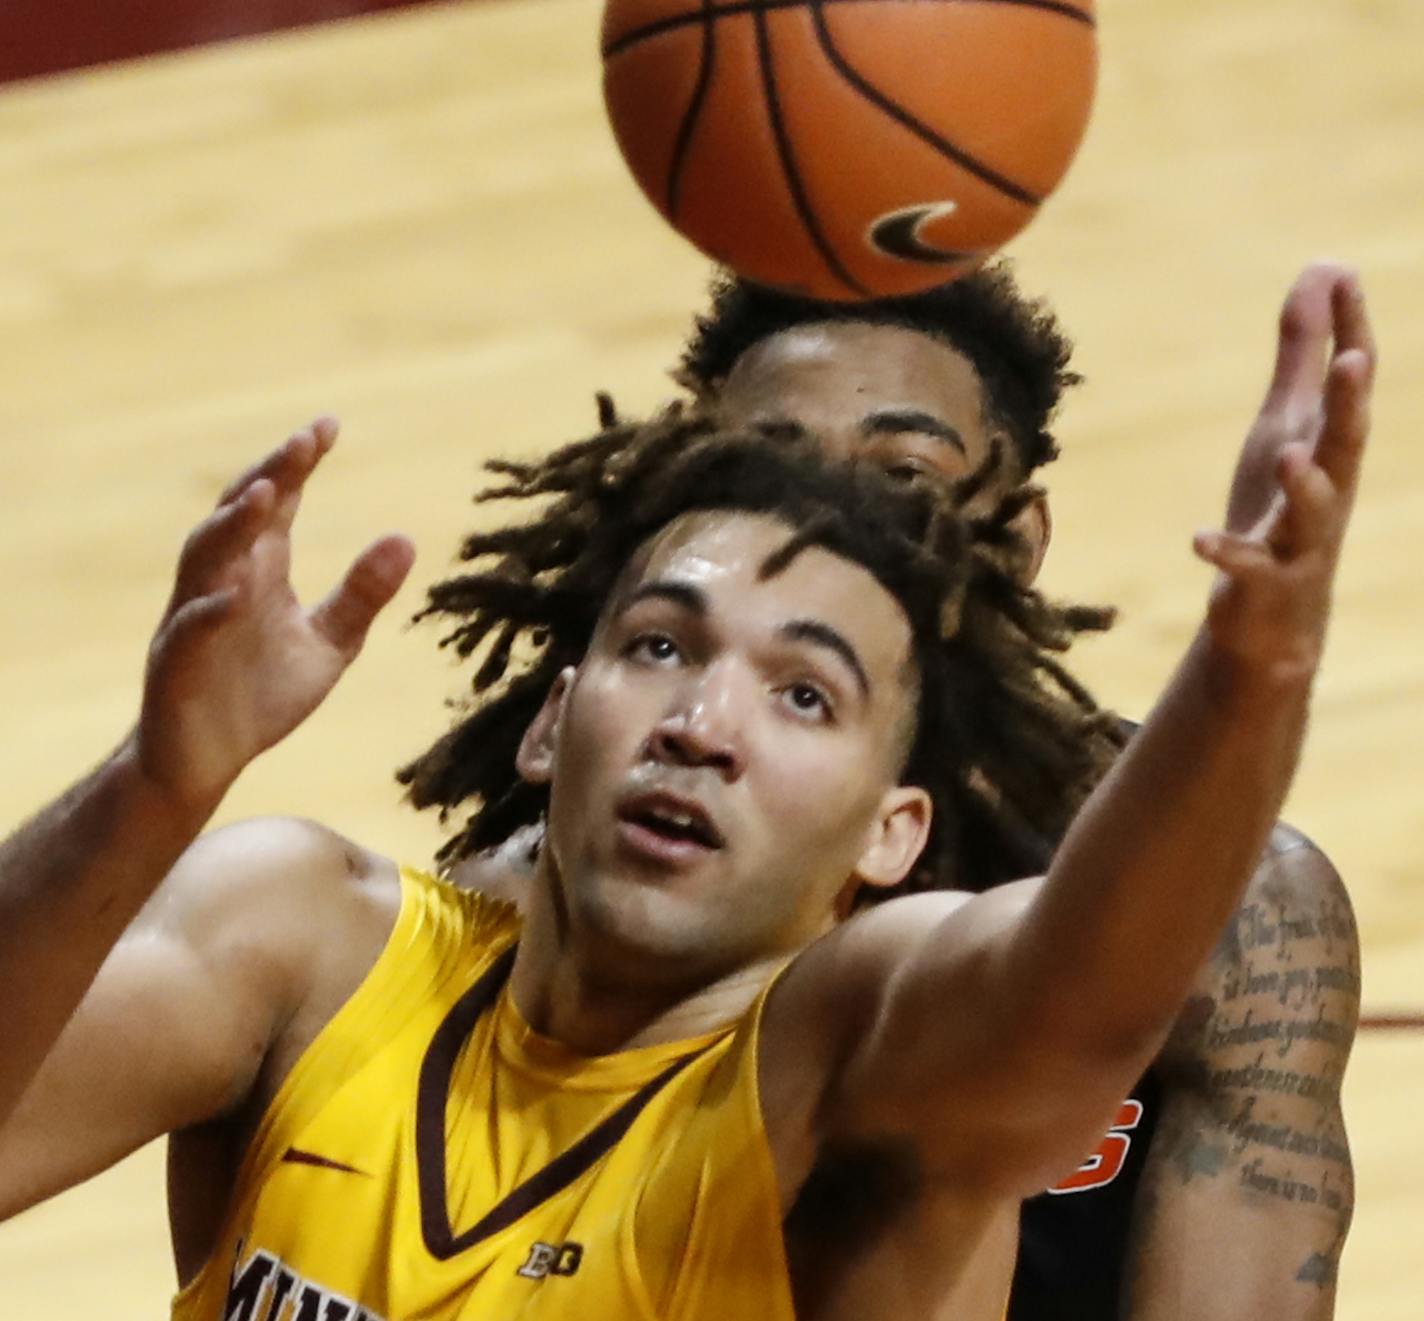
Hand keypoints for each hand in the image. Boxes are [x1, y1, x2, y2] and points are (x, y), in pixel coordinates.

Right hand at [134, 418, 415, 814]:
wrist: (205, 760)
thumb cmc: (260, 694)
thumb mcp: (330, 643)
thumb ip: (362, 593)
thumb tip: (406, 536)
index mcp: (259, 571)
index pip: (277, 505)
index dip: (298, 465)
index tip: (328, 426)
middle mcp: (222, 583)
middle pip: (238, 516)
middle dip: (268, 476)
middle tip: (302, 443)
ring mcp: (194, 621)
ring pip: (204, 560)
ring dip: (231, 526)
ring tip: (264, 495)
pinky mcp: (177, 667)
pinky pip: (190, 632)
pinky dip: (210, 611)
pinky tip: (236, 597)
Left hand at [1194, 268, 1374, 683]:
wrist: (1274, 616)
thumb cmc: (1282, 507)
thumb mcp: (1286, 427)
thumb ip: (1303, 356)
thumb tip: (1325, 273)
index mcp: (1329, 448)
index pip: (1345, 386)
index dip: (1346, 331)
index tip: (1340, 274)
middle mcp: (1326, 491)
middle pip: (1346, 444)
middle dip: (1351, 403)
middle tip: (1354, 359)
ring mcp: (1300, 542)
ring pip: (1312, 511)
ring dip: (1303, 483)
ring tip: (1288, 453)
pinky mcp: (1264, 584)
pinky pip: (1249, 568)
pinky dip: (1226, 553)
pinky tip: (1198, 539)